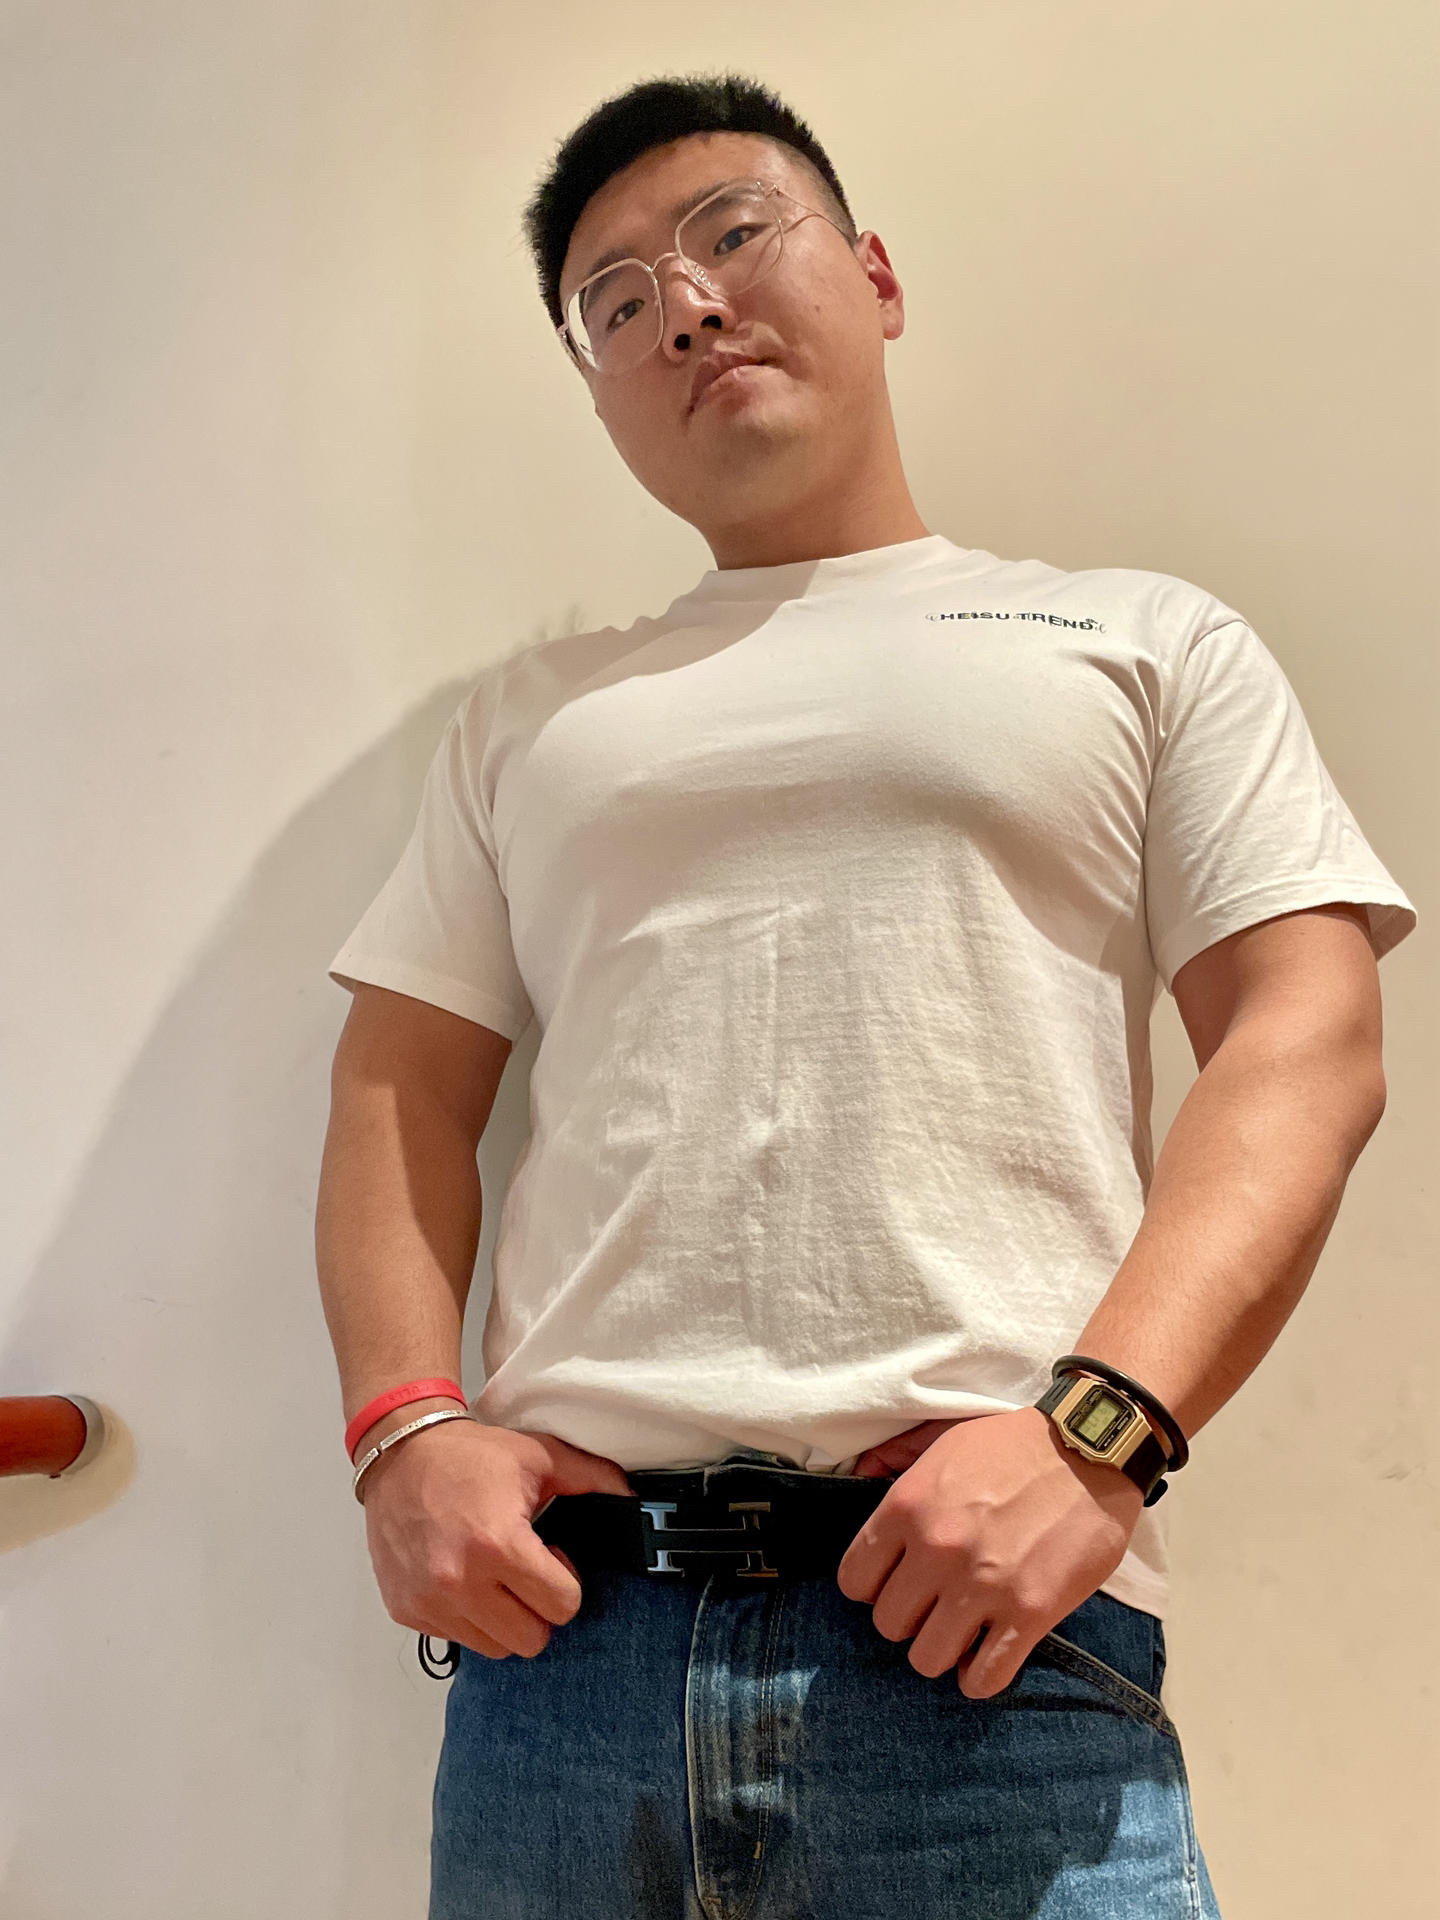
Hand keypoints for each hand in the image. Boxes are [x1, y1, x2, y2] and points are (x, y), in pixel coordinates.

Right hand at [360, 1419, 632, 1660]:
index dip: (566, 1581)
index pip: (562, 1606)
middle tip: (526, 1573)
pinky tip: (464, 1579)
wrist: (399, 1455)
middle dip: (539, 1608)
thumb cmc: (469, 1456)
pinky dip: (468, 1618)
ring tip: (495, 1576)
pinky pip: (457, 1639)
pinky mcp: (406, 1610)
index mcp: (497, 1545)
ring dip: (504, 1619)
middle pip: (532, 1640)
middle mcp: (459, 1582)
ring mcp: (429, 1602)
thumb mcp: (539, 1456)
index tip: (551, 1558)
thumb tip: (634, 1500)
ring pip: (495, 1648)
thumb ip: (594, 1478)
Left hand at [836, 1406, 1144, 1697]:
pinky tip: (985, 1658)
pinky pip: (985, 1677)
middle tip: (932, 1604)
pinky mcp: (1031, 1612)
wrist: (1090, 1450)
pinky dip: (980, 1677)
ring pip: (928, 1658)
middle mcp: (938, 1549)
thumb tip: (857, 1474)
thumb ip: (893, 1458)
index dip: (872, 1587)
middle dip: (908, 1618)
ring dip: (942, 1649)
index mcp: (908, 1506)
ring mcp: (983, 1585)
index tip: (895, 1582)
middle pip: (890, 1624)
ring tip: (960, 1630)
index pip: (854, 1581)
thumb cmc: (1011, 1443)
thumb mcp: (941, 1437)